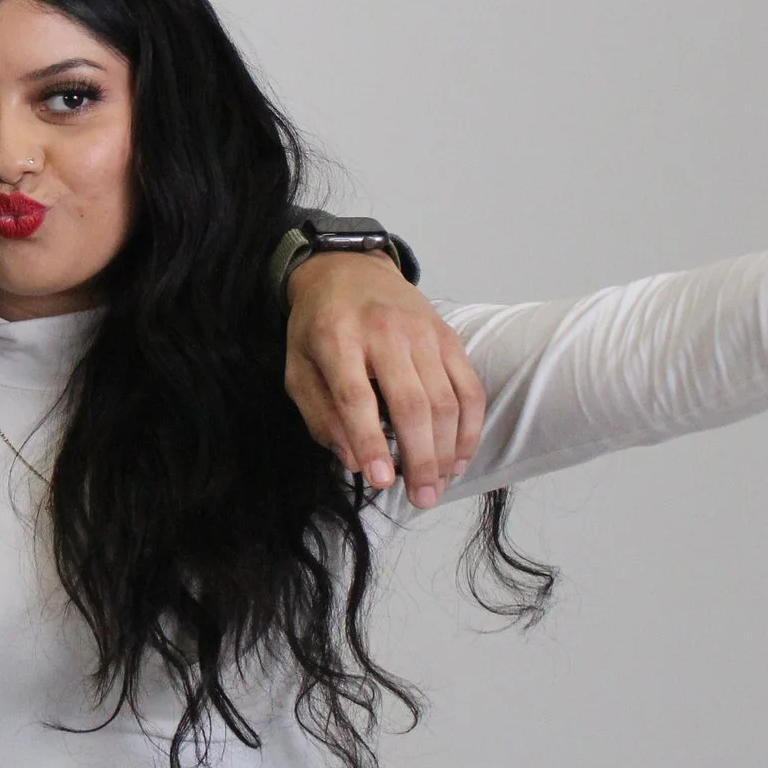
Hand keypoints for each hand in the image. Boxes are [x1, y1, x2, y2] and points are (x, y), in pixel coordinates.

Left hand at [285, 249, 484, 507]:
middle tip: (420, 498)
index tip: (380, 480)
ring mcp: (423, 332)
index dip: (369, 441)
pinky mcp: (449, 336)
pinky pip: (469, 388)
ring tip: (436, 486)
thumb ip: (320, 415)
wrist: (349, 269)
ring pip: (446, 400)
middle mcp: (385, 331)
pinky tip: (458, 457)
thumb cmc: (318, 325)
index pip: (356, 396)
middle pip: (412, 403)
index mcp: (337, 337)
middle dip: (420, 458)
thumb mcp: (297, 366)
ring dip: (447, 451)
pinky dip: (470, 428)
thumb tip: (354, 460)